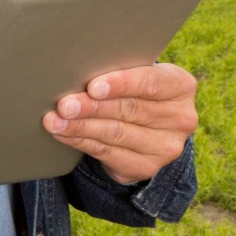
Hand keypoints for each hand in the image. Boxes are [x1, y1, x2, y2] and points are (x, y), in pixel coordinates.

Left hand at [43, 63, 197, 184]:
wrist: (146, 126)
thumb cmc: (133, 88)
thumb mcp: (135, 73)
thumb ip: (119, 69)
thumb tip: (76, 68)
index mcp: (180, 86)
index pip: (150, 83)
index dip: (121, 84)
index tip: (93, 87)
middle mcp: (180, 118)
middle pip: (129, 110)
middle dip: (92, 107)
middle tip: (64, 105)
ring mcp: (166, 147)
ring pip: (116, 134)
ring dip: (80, 127)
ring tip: (55, 121)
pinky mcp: (147, 167)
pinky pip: (108, 153)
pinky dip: (81, 142)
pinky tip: (63, 134)